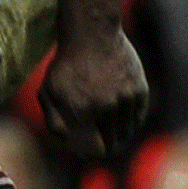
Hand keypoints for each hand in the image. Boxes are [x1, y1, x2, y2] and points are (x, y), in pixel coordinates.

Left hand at [38, 21, 148, 161]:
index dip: (91, 154)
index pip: (93, 151)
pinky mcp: (140, 92)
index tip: (89, 151)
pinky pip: (137, 118)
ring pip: (127, 133)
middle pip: (113, 145)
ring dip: (118, 134)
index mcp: (80, 112)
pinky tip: (119, 114)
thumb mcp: (48, 91)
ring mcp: (125, 100)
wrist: (92, 34)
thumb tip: (69, 146)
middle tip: (101, 142)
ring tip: (108, 126)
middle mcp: (105, 108)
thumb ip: (54, 122)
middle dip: (106, 146)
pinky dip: (130, 121)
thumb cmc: (67, 65)